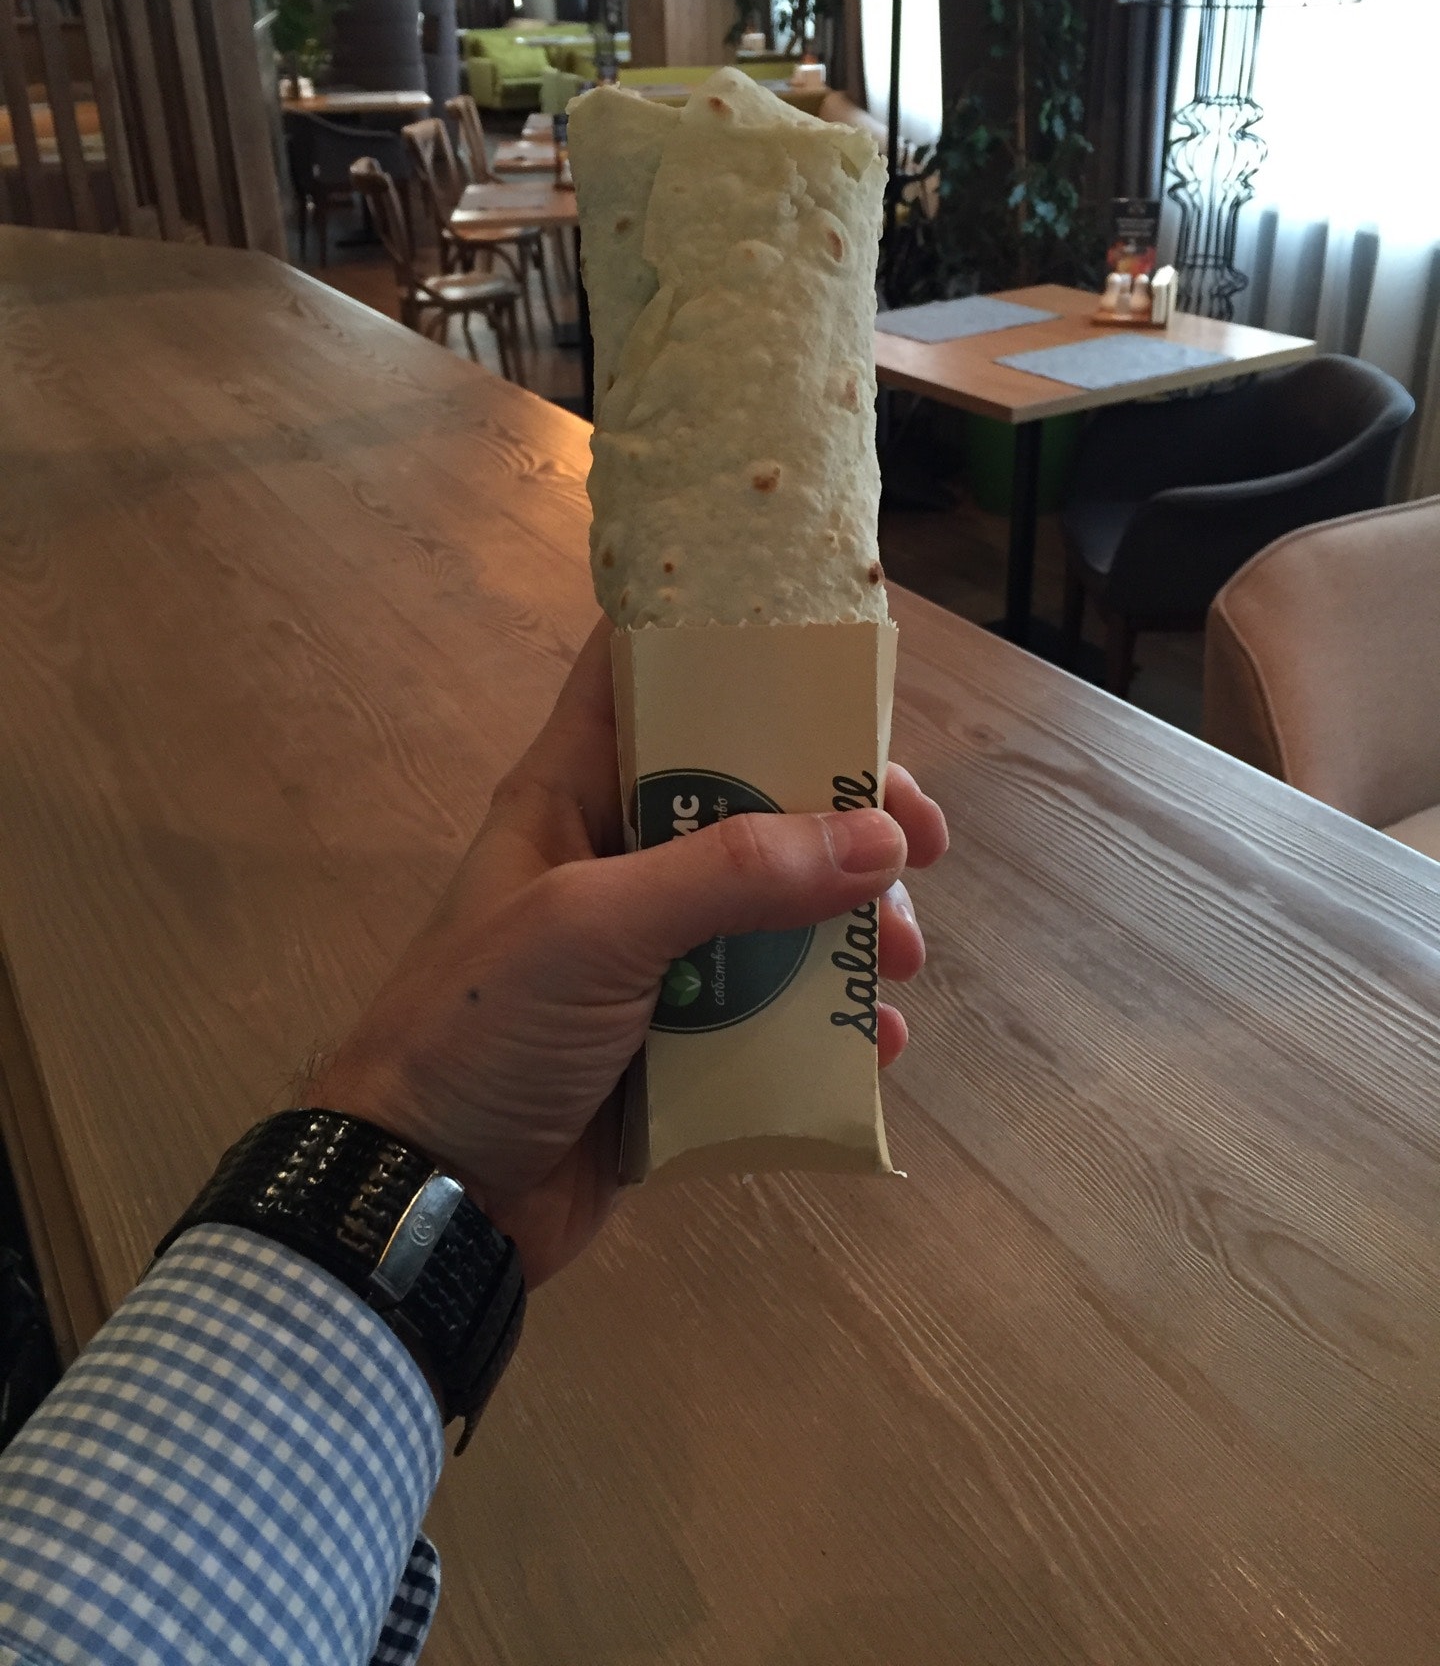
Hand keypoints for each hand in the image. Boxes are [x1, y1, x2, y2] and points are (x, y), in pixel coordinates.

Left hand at [308, 619, 947, 1285]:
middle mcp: (620, 856)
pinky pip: (777, 1010)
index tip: (835, 647)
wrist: (426, 1200)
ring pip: (778, 904)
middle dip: (842, 810)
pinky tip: (872, 1043)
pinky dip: (830, 1020)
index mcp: (573, 793)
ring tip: (897, 962)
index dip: (729, 640)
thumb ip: (731, 875)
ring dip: (851, 922)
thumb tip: (879, 837)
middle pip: (749, 791)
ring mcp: (653, 951)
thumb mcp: (595, 928)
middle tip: (921, 841)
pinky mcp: (682, 1041)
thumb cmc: (484, 1030)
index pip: (641, 668)